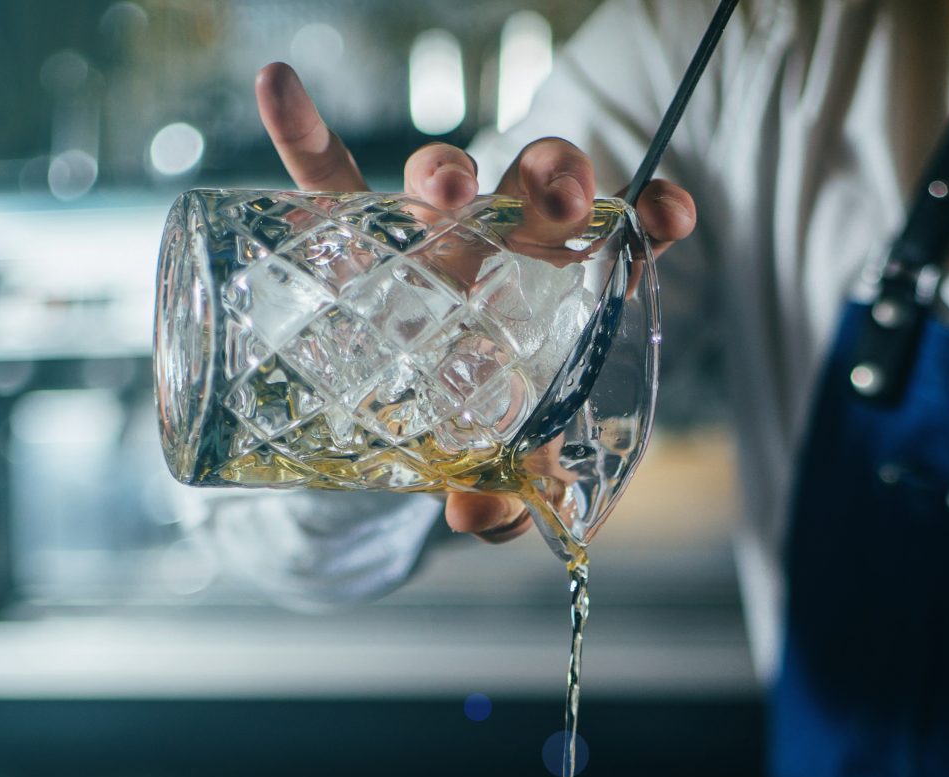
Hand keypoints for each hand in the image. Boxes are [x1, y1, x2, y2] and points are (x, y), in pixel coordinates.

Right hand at [254, 62, 697, 544]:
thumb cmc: (473, 421)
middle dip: (555, 181)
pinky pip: (325, 178)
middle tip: (563, 200)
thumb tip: (476, 518)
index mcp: (559, 286)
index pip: (618, 240)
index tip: (670, 213)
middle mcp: (500, 243)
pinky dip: (300, 135)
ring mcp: (424, 232)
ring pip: (445, 178)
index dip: (649, 216)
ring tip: (453, 184)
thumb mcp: (500, 469)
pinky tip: (278, 86)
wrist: (400, 411)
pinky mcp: (348, 233)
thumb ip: (503, 498)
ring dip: (450, 170)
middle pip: (536, 189)